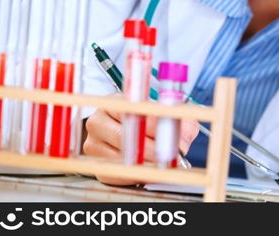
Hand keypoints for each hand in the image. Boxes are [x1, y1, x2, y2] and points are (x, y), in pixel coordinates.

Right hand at [82, 94, 199, 185]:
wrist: (129, 132)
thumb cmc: (149, 121)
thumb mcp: (167, 114)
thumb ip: (178, 119)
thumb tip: (185, 133)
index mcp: (115, 102)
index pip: (133, 112)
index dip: (156, 126)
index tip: (174, 136)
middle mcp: (98, 121)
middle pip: (126, 136)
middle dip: (154, 148)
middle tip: (172, 155)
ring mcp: (93, 144)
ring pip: (121, 157)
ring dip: (147, 164)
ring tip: (165, 165)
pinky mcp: (96, 164)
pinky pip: (116, 174)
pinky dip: (138, 175)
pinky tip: (152, 173)